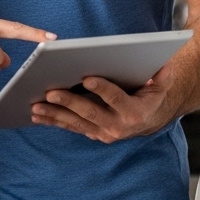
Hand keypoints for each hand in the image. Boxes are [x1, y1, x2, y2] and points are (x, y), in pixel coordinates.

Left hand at [30, 65, 179, 143]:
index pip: (116, 99)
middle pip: (90, 112)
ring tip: (36, 106)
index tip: (86, 78)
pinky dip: (54, 121)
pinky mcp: (92, 134)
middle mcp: (117, 126)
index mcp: (133, 112)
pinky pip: (71, 127)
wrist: (149, 119)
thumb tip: (163, 65)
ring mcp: (103, 133)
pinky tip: (38, 115)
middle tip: (51, 92)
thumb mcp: (161, 85)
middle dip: (69, 102)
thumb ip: (163, 76)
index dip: (102, 89)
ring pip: (76, 123)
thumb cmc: (151, 96)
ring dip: (55, 115)